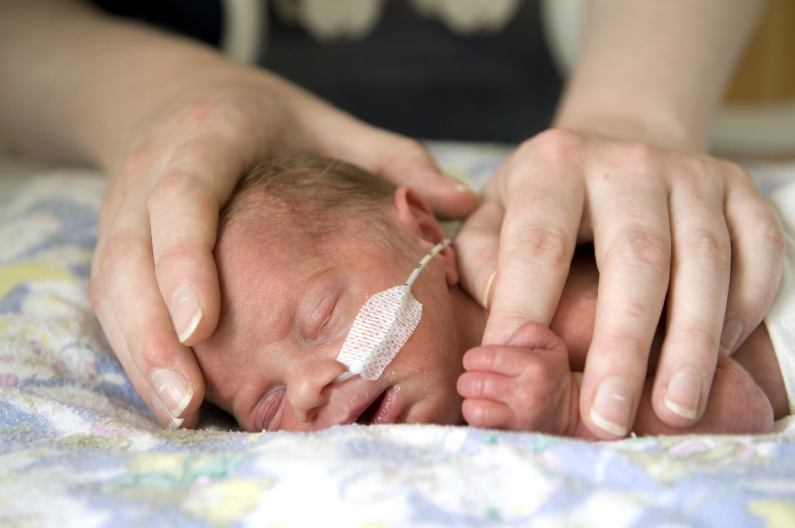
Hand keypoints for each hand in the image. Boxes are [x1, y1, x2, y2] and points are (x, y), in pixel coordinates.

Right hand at [90, 62, 478, 429]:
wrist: (175, 96)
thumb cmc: (264, 118)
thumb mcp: (325, 122)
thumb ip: (390, 157)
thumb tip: (464, 200)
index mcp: (207, 138)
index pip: (184, 197)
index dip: (186, 260)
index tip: (202, 327)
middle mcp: (152, 172)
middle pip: (131, 256)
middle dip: (153, 331)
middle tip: (187, 399)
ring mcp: (122, 208)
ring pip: (111, 285)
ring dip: (138, 353)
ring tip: (178, 412)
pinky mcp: (113, 238)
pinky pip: (111, 299)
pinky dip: (134, 350)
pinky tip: (170, 395)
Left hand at [455, 128, 784, 438]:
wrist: (617, 149)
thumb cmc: (545, 201)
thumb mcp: (493, 213)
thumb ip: (480, 259)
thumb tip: (504, 325)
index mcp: (553, 166)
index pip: (538, 246)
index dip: (527, 311)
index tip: (520, 371)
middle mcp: (624, 163)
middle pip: (634, 257)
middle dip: (623, 344)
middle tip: (609, 416)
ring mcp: (688, 172)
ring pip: (703, 258)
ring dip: (693, 340)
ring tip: (675, 407)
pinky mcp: (736, 186)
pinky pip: (760, 245)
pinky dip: (748, 300)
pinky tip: (724, 351)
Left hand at [458, 321, 587, 436]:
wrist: (573, 418)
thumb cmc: (553, 375)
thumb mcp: (552, 345)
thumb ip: (529, 331)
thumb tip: (504, 342)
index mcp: (535, 366)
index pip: (485, 356)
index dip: (474, 358)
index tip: (480, 363)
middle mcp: (527, 393)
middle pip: (473, 382)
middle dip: (468, 379)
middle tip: (478, 380)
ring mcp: (519, 419)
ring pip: (472, 407)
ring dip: (470, 400)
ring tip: (480, 397)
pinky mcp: (512, 437)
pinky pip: (479, 426)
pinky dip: (475, 418)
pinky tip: (485, 412)